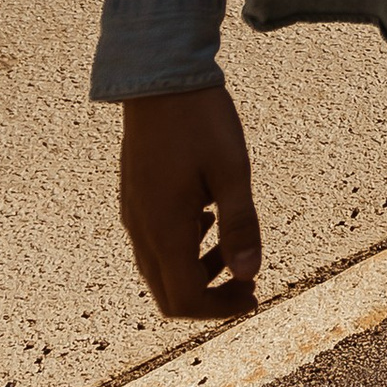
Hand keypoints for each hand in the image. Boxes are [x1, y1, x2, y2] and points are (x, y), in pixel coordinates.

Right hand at [117, 82, 264, 317]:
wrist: (158, 77)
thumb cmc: (200, 121)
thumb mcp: (232, 171)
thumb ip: (240, 225)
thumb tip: (250, 274)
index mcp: (164, 230)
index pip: (184, 300)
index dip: (220, 309)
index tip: (253, 293)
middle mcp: (141, 230)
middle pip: (168, 294)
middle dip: (209, 298)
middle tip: (246, 280)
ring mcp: (133, 214)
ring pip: (159, 270)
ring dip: (196, 273)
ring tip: (230, 246)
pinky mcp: (134, 198)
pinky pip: (153, 244)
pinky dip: (182, 249)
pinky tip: (206, 217)